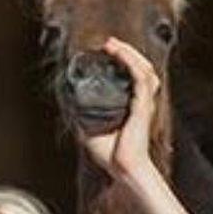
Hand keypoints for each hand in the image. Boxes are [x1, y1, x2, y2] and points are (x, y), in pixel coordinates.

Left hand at [80, 36, 162, 182]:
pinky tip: (119, 54)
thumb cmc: (112, 156)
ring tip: (112, 44)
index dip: (126, 62)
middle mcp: (142, 102)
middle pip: (141, 68)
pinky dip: (130, 62)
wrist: (124, 170)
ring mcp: (145, 103)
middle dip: (126, 52)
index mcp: (135, 106)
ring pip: (143, 68)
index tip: (108, 52)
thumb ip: (82, 121)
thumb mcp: (90, 133)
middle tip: (109, 43)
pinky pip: (140, 78)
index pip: (135, 77)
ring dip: (129, 53)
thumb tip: (68, 110)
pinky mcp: (143, 106)